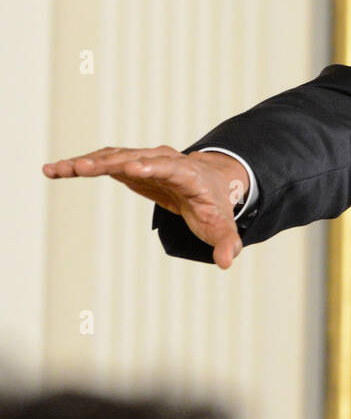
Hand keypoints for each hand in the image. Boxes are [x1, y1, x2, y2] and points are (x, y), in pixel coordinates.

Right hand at [42, 147, 250, 269]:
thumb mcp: (222, 225)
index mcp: (187, 174)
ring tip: (56, 169)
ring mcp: (144, 160)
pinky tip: (54, 170)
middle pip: (135, 159)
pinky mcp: (128, 165)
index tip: (132, 168)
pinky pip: (102, 163)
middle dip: (109, 163)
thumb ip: (226, 242)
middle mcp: (164, 161)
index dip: (152, 168)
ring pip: (113, 157)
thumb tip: (227, 261)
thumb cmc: (214, 205)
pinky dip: (79, 165)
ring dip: (85, 162)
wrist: (209, 181)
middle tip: (81, 168)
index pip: (170, 168)